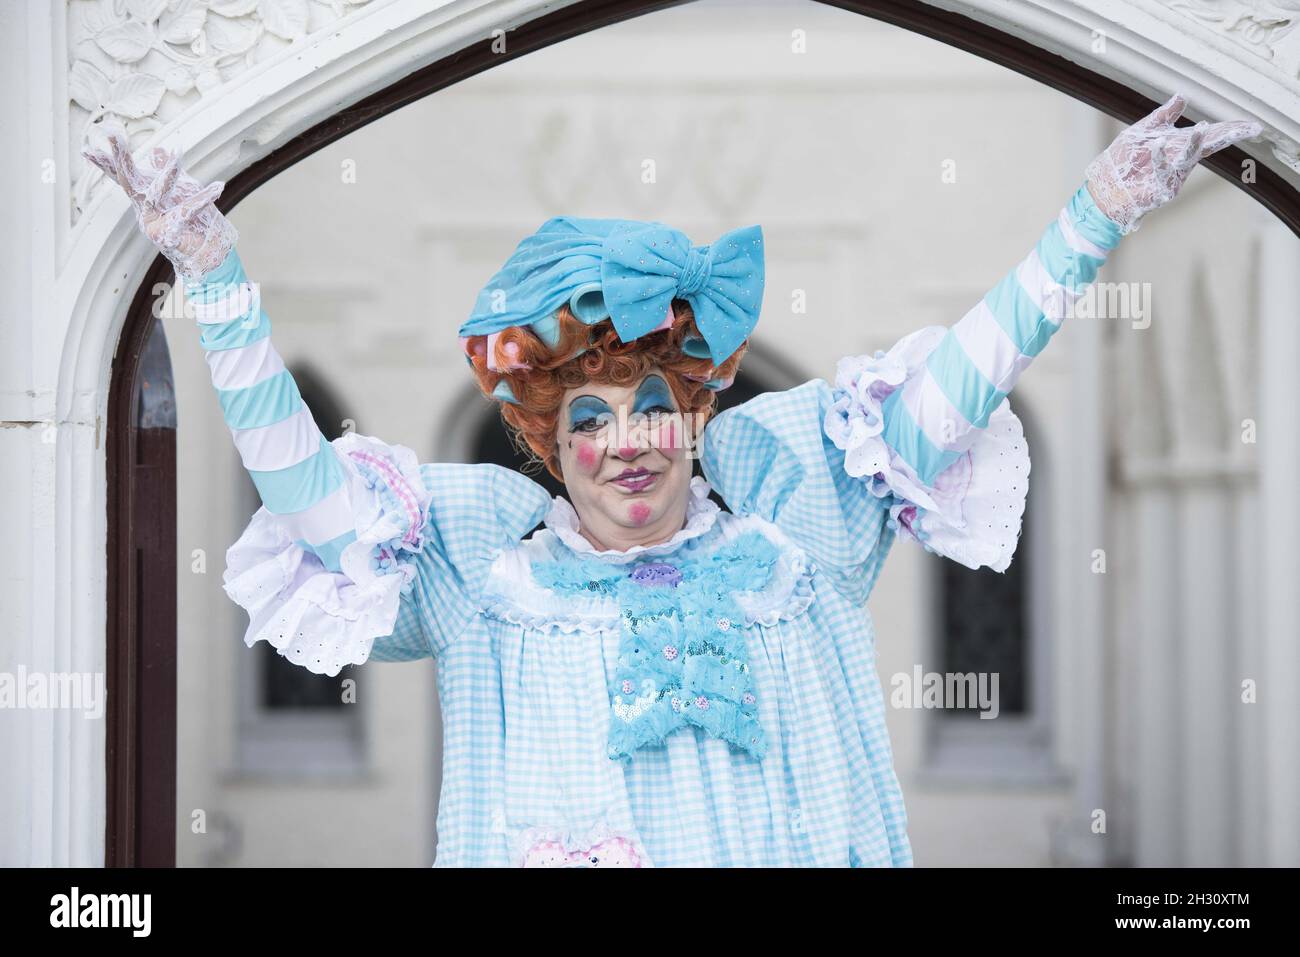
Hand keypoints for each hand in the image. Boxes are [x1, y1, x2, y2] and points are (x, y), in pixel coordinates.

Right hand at [82, 120, 237, 280]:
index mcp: (144, 200)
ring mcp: (153, 225)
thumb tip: (158, 150)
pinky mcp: (169, 236)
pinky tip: (217, 187)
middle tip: (112, 136)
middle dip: (120, 159)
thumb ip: (169, 174)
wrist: (208, 255)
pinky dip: (202, 199)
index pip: (122, 178)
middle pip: (128, 183)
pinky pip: (186, 212)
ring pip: (154, 196)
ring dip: (167, 176)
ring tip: (178, 156)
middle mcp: (143, 212)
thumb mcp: (182, 193)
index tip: (85, 148)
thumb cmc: (194, 224)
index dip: (105, 163)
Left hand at [1085, 92, 1261, 233]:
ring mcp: (1173, 176)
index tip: (1251, 124)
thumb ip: (1162, 116)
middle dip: (1228, 137)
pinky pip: (1161, 172)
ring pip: (1188, 158)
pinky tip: (1159, 143)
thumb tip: (1182, 96)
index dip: (1229, 129)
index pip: (1209, 135)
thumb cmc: (1122, 162)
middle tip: (1250, 128)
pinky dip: (1159, 157)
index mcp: (1179, 146)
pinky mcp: (1160, 190)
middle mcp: (1181, 161)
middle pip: (1208, 146)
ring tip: (1202, 128)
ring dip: (1195, 143)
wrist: (1103, 188)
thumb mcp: (1142, 132)